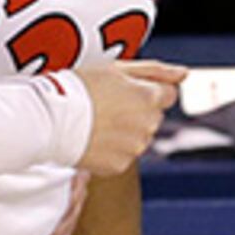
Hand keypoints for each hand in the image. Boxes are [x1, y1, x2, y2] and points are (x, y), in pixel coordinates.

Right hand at [69, 58, 185, 174]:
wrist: (50, 120)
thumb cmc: (80, 88)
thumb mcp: (116, 68)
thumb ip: (156, 71)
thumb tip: (184, 74)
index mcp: (149, 98)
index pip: (169, 94)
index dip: (147, 89)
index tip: (125, 90)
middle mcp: (148, 125)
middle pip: (153, 116)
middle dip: (137, 110)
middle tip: (106, 104)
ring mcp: (134, 148)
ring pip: (139, 136)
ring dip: (125, 130)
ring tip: (97, 122)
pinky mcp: (119, 165)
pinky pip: (123, 155)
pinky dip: (112, 148)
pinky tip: (94, 138)